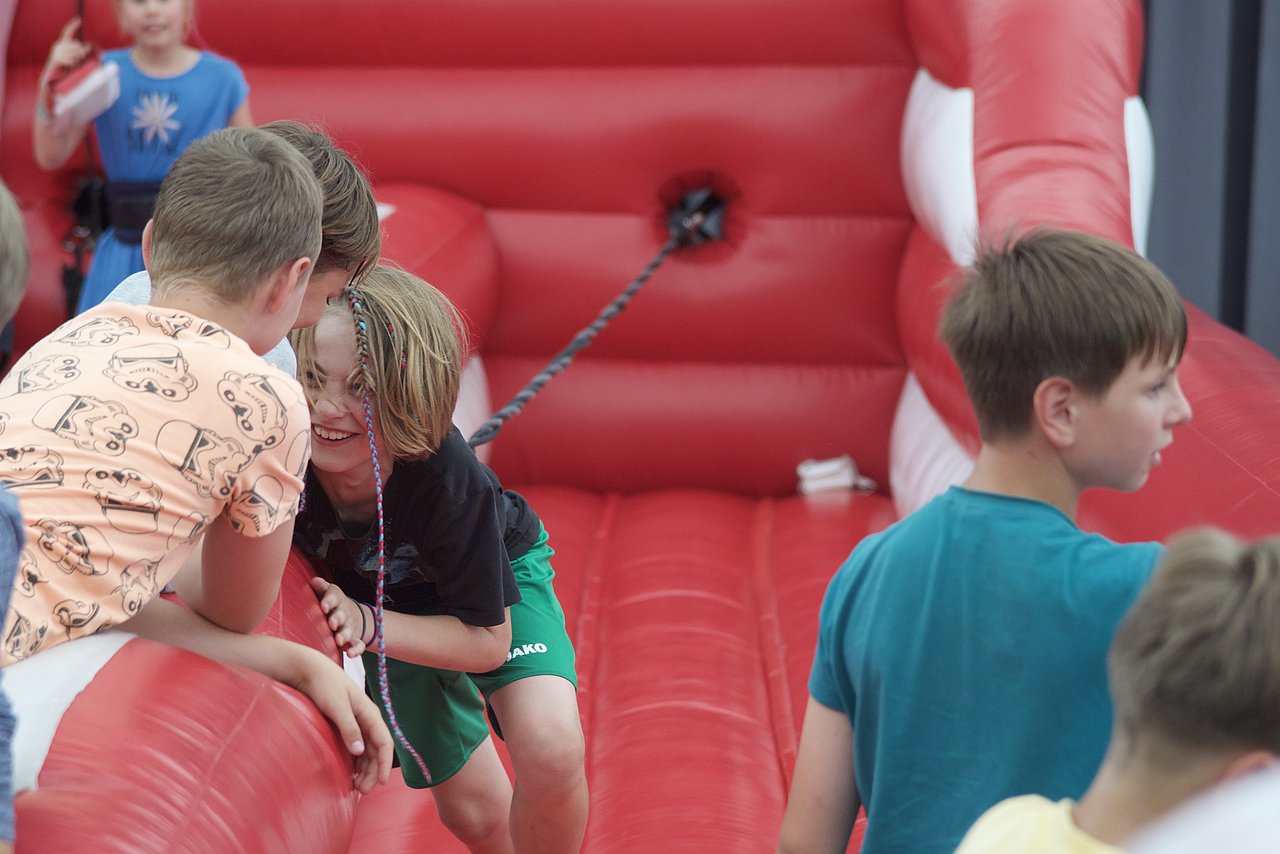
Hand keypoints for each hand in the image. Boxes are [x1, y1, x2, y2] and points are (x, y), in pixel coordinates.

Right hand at [43, 18, 90, 80]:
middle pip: (77, 45)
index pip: (67, 32)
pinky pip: (71, 60)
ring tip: (71, 65)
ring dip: (77, 60)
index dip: (73, 25)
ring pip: (76, 52)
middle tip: (76, 61)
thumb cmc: (64, 69)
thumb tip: (88, 44)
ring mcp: (57, 52)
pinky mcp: (57, 59)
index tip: (79, 19)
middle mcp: (58, 46)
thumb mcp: (73, 59)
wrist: (51, 80)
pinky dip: (72, 64)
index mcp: (61, 44)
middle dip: (81, 53)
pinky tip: (68, 67)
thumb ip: (80, 51)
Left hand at [286, 647, 392, 793]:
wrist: (311, 670)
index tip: (380, 782)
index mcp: (370, 713)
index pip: (384, 742)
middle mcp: (367, 719)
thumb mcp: (336, 706)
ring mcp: (358, 722)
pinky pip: (358, 747)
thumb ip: (349, 728)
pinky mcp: (347, 724)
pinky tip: (351, 772)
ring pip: (368, 750)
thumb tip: (360, 750)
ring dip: (365, 768)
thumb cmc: (325, 685)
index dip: (384, 763)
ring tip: (357, 786)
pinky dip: (357, 761)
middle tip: (362, 791)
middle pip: (377, 750)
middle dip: (373, 771)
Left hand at [310, 577, 370, 657]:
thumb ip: (320, 587)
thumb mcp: (328, 592)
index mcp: (336, 600)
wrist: (351, 615)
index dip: (329, 601)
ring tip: (338, 640)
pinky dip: (356, 650)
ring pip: (348, 631)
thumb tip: (314, 581)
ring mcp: (349, 627)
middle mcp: (344, 613)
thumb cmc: (332, 604)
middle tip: (332, 623)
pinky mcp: (353, 640)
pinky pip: (358, 645)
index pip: (334, 597)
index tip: (323, 606)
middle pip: (342, 614)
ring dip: (344, 635)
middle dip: (337, 618)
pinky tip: (351, 654)